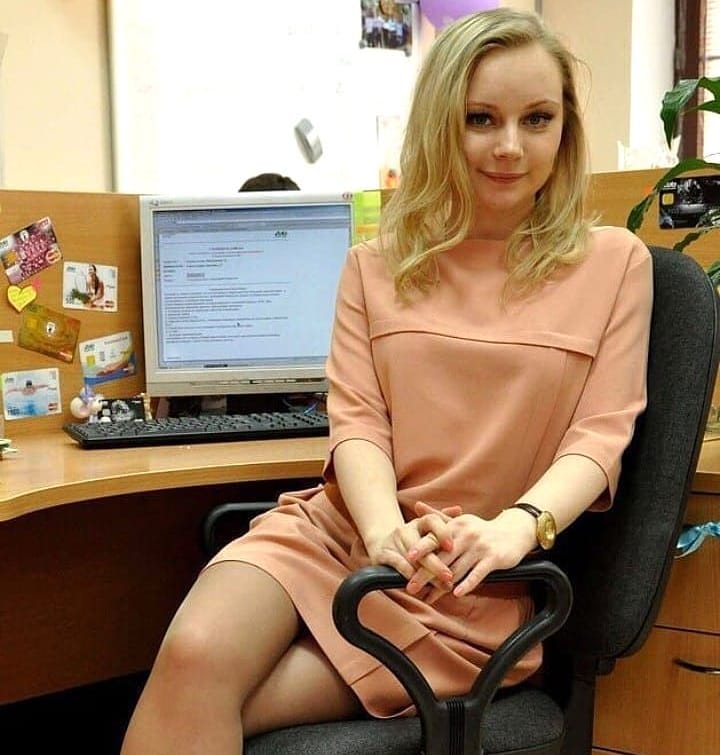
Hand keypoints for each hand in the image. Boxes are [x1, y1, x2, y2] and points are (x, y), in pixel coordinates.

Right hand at [364, 505, 458, 584]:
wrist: (383, 545)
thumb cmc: (415, 541)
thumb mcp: (429, 532)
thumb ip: (445, 523)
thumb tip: (458, 509)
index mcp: (420, 522)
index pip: (432, 520)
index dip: (442, 532)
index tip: (451, 547)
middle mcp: (407, 528)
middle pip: (423, 545)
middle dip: (437, 564)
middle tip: (449, 577)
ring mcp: (394, 541)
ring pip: (412, 559)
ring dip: (427, 575)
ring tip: (440, 587)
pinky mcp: (383, 554)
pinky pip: (399, 565)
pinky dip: (410, 576)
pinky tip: (420, 586)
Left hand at [406, 502, 536, 599]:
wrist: (513, 531)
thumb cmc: (480, 529)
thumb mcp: (459, 520)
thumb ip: (437, 517)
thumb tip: (416, 505)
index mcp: (455, 526)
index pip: (435, 539)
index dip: (421, 549)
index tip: (407, 559)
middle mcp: (466, 535)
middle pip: (442, 557)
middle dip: (425, 573)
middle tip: (411, 586)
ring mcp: (480, 547)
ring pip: (458, 569)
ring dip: (442, 585)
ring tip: (429, 597)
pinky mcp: (493, 558)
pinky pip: (477, 573)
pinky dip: (467, 584)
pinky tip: (457, 593)